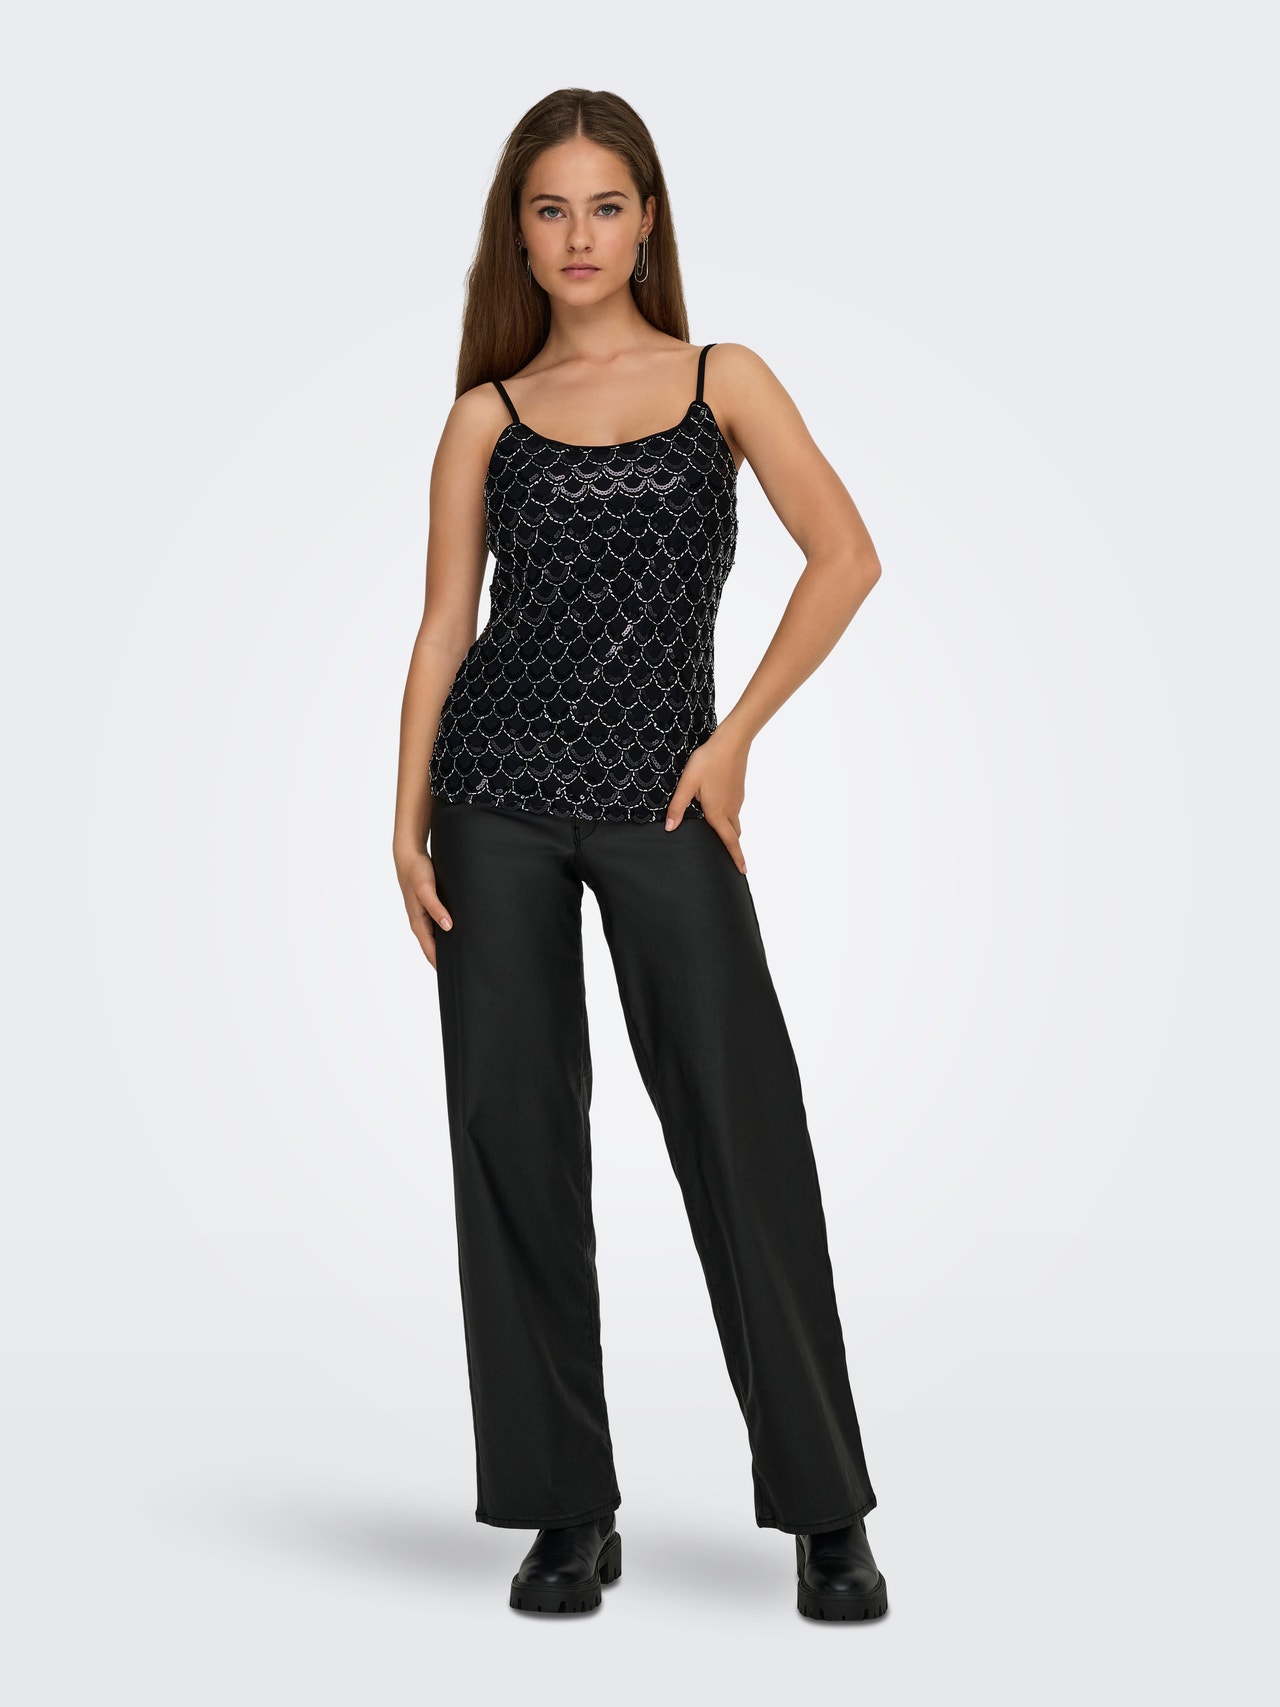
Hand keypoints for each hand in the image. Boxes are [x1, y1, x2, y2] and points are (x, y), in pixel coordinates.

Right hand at [394, 844, 452, 967]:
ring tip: (461, 957)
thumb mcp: (426, 889)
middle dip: (444, 960)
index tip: (451, 976)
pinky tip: (457, 934)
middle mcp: (420, 921)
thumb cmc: (416, 871)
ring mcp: (424, 915)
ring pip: (436, 937)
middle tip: (461, 971)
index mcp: (418, 921)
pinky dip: (447, 934)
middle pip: (432, 947)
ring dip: (446, 947)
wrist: (409, 855)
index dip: (439, 964)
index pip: (430, 950)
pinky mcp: (429, 906)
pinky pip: (438, 926)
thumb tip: (448, 927)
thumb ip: (436, 908)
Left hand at [665, 726, 749, 873]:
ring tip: (721, 836)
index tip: (742, 871)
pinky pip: (735, 809)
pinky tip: (718, 808)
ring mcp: (737, 799)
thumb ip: (678, 807)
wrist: (731, 742)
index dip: (736, 858)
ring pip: (734, 821)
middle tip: (730, 859)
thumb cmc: (708, 762)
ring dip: (730, 831)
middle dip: (733, 847)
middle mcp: (730, 809)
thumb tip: (670, 828)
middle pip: (734, 834)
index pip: (729, 841)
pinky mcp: (738, 789)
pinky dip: (729, 816)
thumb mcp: (687, 784)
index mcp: (718, 812)